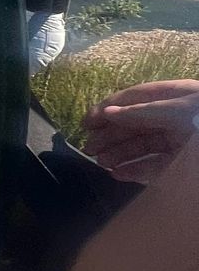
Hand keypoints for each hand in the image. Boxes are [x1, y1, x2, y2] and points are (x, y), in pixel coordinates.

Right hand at [81, 78, 198, 181]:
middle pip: (136, 124)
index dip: (109, 108)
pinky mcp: (184, 163)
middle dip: (110, 135)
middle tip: (88, 148)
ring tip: (101, 162)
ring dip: (119, 153)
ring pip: (143, 146)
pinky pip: (156, 165)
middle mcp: (175, 116)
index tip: (86, 123)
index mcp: (174, 96)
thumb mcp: (174, 111)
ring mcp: (180, 140)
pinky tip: (118, 173)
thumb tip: (107, 113)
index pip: (135, 98)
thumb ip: (140, 112)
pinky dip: (136, 169)